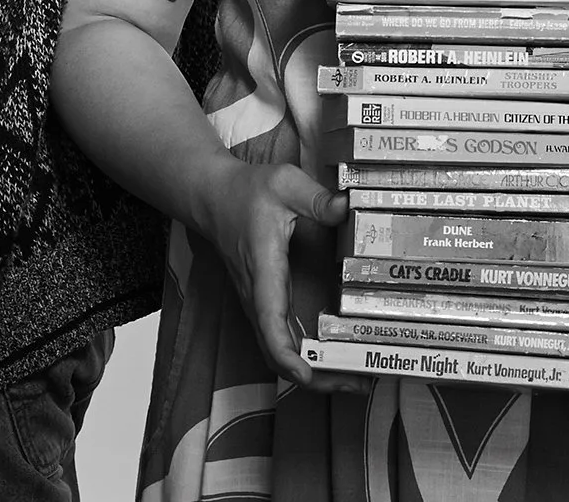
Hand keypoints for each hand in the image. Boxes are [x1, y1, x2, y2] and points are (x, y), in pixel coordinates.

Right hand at [201, 159, 362, 391]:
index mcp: (263, 270)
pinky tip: (333, 358)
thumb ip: (316, 198)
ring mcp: (259, 302)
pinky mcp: (264, 302)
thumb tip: (346, 208)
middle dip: (313, 377)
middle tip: (356, 385)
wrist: (212, 197)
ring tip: (354, 380)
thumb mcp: (284, 183)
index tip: (307, 376)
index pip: (268, 322)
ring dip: (312, 372)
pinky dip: (304, 356)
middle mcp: (258, 295)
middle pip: (276, 351)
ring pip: (278, 350)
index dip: (285, 354)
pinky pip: (280, 339)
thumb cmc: (246, 192)